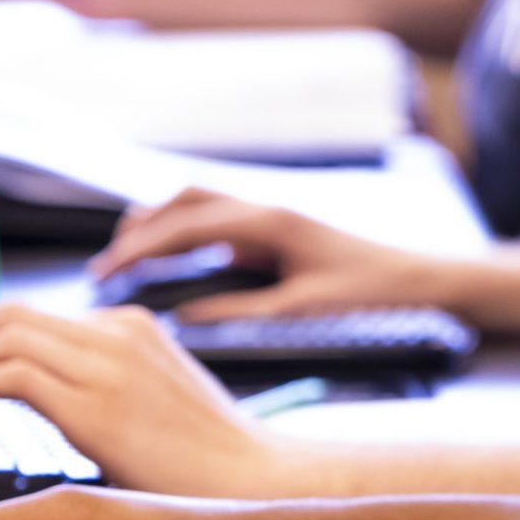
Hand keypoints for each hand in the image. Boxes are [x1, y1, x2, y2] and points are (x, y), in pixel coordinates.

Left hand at [0, 304, 277, 497]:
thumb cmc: (206, 455)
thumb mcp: (156, 397)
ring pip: (2, 335)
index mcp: (132, 326)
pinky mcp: (96, 405)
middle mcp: (118, 332)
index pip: (32, 317)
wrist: (253, 476)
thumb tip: (53, 395)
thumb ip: (106, 382)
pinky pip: (8, 376)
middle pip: (9, 314)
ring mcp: (108, 363)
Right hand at [93, 190, 438, 321]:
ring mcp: (271, 217)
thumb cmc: (367, 291)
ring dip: (162, 225)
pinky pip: (221, 224)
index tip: (105, 270)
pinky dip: (188, 235)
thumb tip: (183, 316)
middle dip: (140, 230)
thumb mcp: (301, 308)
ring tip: (127, 260)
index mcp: (269, 221)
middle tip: (105, 267)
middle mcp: (266, 209)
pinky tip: (173, 262)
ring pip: (201, 206)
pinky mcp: (277, 231)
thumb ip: (240, 311)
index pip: (187, 225)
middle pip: (185, 202)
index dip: (140, 247)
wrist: (414, 277)